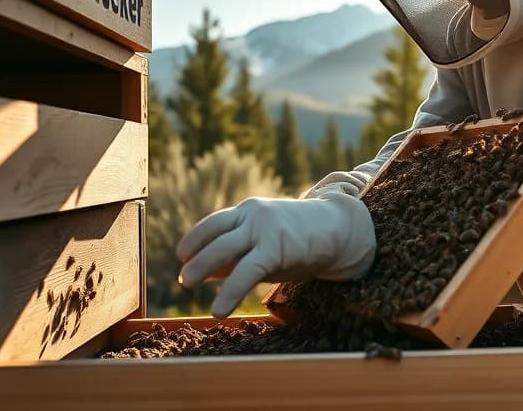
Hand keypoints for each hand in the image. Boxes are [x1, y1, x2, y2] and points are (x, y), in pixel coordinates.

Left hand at [176, 192, 375, 317]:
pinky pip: (246, 271)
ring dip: (202, 266)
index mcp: (248, 212)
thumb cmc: (300, 241)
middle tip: (184, 278)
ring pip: (224, 249)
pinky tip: (220, 310)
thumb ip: (240, 254)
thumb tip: (208, 272)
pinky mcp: (275, 247)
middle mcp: (252, 215)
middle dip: (196, 256)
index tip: (183, 254)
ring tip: (187, 283)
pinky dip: (229, 291)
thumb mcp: (266, 244)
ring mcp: (263, 228)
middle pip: (215, 234)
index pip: (214, 224)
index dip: (196, 239)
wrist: (339, 230)